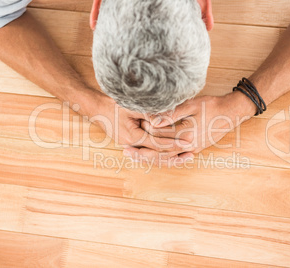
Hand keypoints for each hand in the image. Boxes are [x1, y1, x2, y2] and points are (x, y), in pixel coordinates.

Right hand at [77, 89, 192, 161]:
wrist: (97, 109)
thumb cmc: (113, 105)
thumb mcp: (132, 107)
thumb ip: (149, 114)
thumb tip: (167, 116)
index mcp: (132, 137)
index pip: (158, 144)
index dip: (174, 143)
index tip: (188, 142)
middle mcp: (132, 145)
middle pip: (157, 154)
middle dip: (175, 153)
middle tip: (192, 152)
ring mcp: (132, 146)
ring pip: (154, 156)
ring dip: (171, 157)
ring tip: (187, 156)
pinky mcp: (133, 144)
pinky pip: (150, 152)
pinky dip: (162, 153)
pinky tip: (174, 153)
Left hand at [124, 91, 255, 161]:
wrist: (231, 113)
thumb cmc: (212, 106)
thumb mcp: (191, 105)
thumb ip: (171, 114)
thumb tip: (152, 121)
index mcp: (185, 135)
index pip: (159, 135)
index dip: (144, 130)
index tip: (131, 127)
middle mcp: (187, 146)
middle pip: (159, 152)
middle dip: (141, 151)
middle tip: (125, 150)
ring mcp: (192, 150)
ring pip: (166, 158)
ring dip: (150, 158)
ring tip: (135, 156)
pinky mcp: (194, 149)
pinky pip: (175, 157)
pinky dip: (163, 158)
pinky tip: (154, 158)